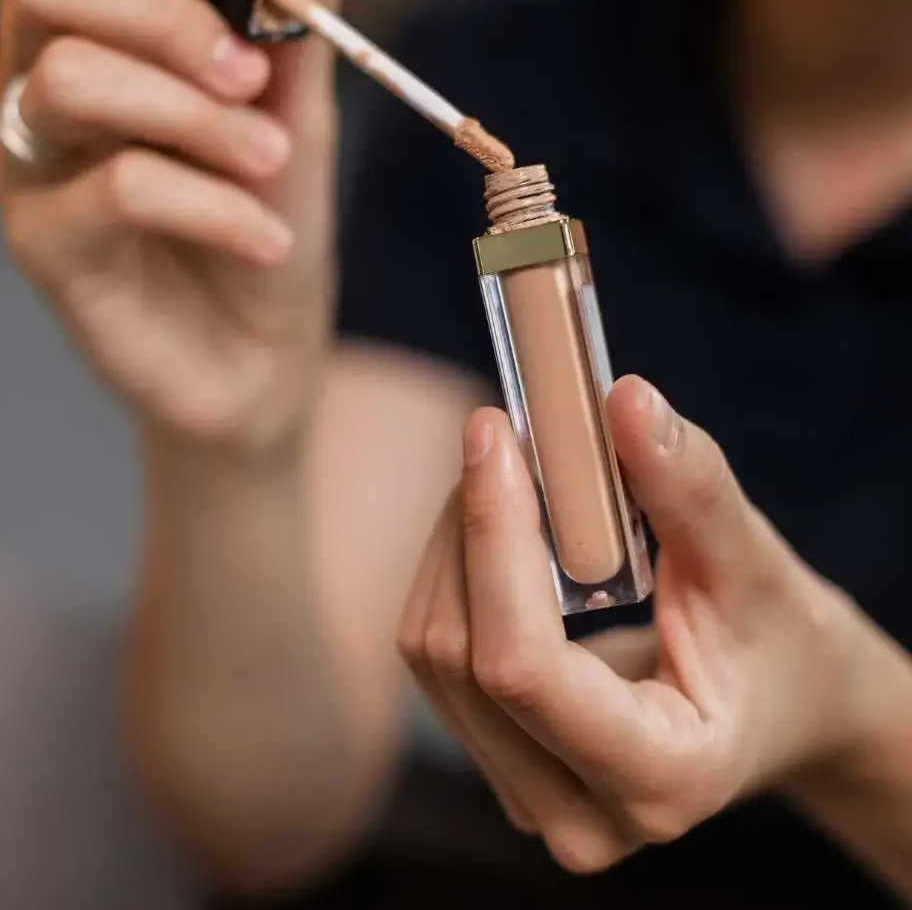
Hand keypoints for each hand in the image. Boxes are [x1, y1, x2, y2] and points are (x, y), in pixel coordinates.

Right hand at [0, 0, 336, 455]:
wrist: (263, 354)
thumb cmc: (272, 223)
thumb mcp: (298, 115)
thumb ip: (292, 21)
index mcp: (100, 34)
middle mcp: (46, 83)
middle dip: (163, 10)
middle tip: (251, 71)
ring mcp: (35, 164)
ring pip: (72, 78)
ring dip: (197, 113)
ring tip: (271, 159)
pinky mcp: (45, 243)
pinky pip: (115, 188)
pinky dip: (213, 205)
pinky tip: (268, 239)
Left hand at [399, 375, 859, 872]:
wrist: (781, 707)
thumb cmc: (781, 645)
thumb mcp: (757, 565)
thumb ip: (691, 488)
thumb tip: (625, 399)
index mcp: (660, 778)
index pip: (523, 668)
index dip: (495, 540)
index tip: (495, 434)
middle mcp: (580, 815)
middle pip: (461, 656)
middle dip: (471, 527)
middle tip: (504, 434)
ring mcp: (531, 798)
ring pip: (434, 653)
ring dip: (456, 543)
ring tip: (510, 477)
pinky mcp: (503, 761)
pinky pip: (437, 656)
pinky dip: (455, 572)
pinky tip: (498, 529)